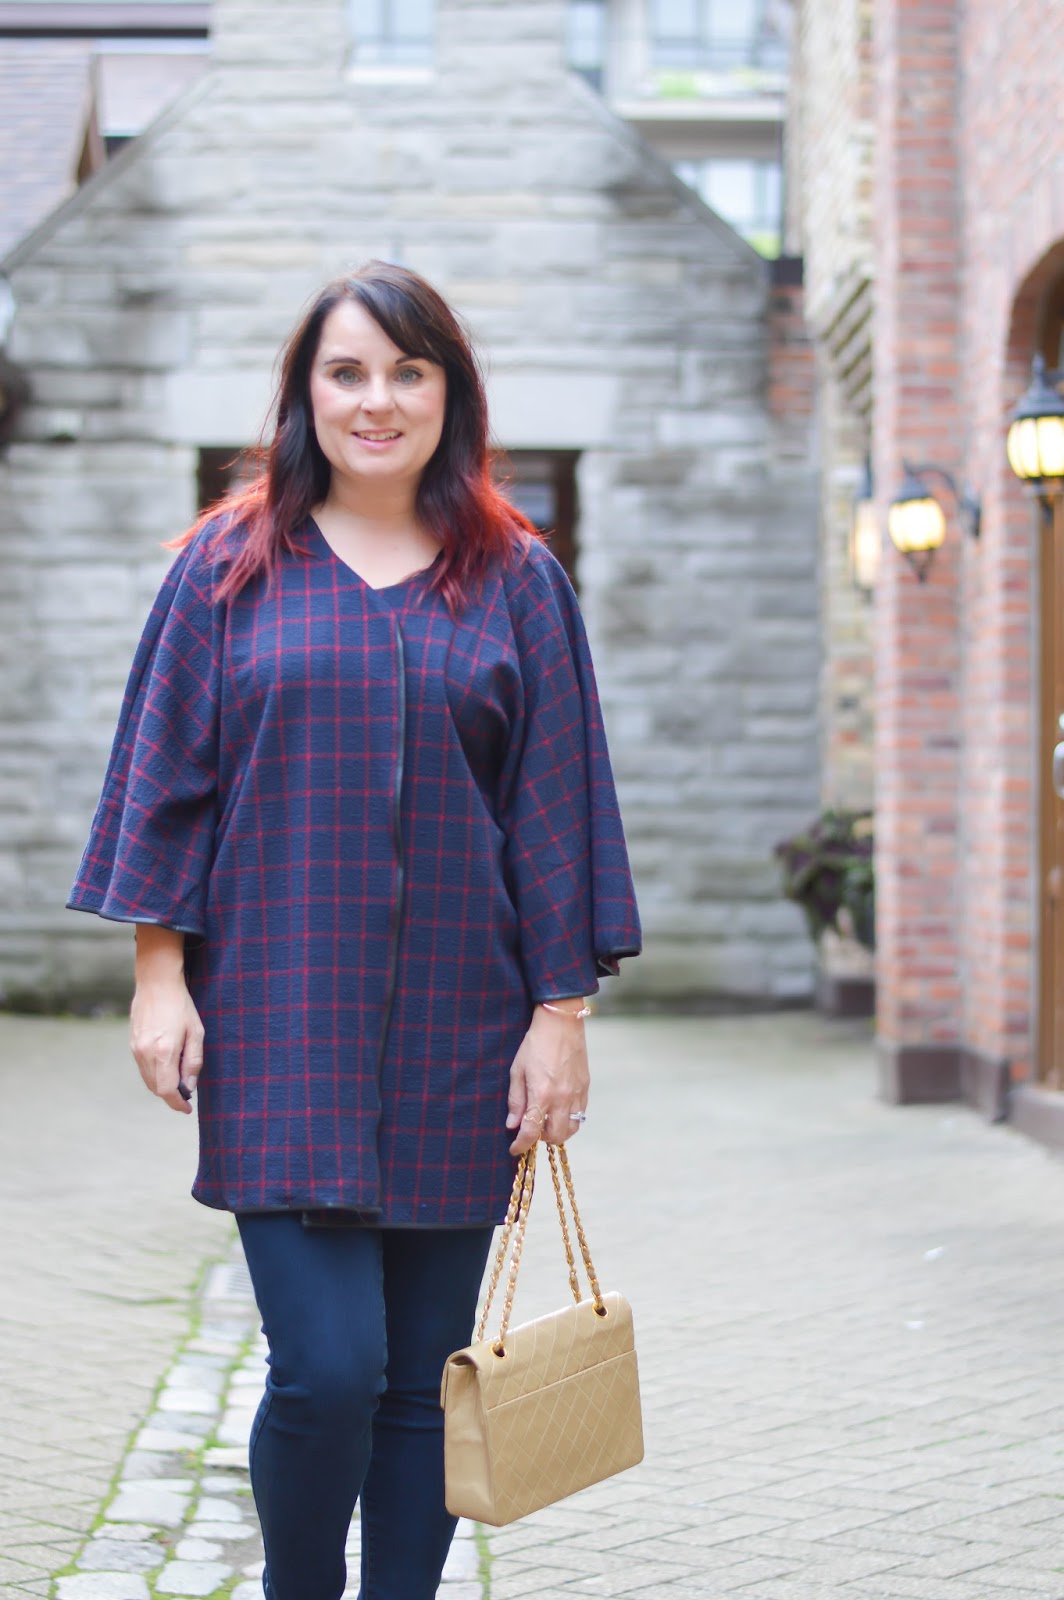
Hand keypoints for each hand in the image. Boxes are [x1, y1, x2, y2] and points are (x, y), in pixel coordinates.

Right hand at [130, 926, 203, 1115]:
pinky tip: (166, 1068)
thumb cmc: (181, 1006)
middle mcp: (145, 1054)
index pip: (167, 1090)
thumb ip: (192, 1062)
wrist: (156, 984)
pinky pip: (142, 1069)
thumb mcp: (196, 1033)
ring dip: (162, 1086)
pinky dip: (154, 1075)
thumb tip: (189, 1087)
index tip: (187, 1109)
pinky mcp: (132, 1044)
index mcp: (163, 1052)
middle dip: (171, 1096)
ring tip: (178, 1081)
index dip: (178, 1103)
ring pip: (147, 1080)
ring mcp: (135, 1049)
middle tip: (186, 1095)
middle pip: (156, 1088)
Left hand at [506, 1002, 589, 1155]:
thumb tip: (512, 1124)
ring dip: (558, 1132)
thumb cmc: (535, 1044)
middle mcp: (562, 1098)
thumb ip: (515, 1100)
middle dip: (541, 1139)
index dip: (521, 1145)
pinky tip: (559, 1110)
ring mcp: (577, 1094)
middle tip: (531, 1129)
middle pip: (555, 1136)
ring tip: (546, 1121)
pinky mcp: (585, 1088)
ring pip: (571, 1129)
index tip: (514, 1149)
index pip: (531, 1132)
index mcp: (542, 1094)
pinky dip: (570, 1120)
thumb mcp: (517, 1070)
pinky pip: (581, 1115)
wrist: (561, 1023)